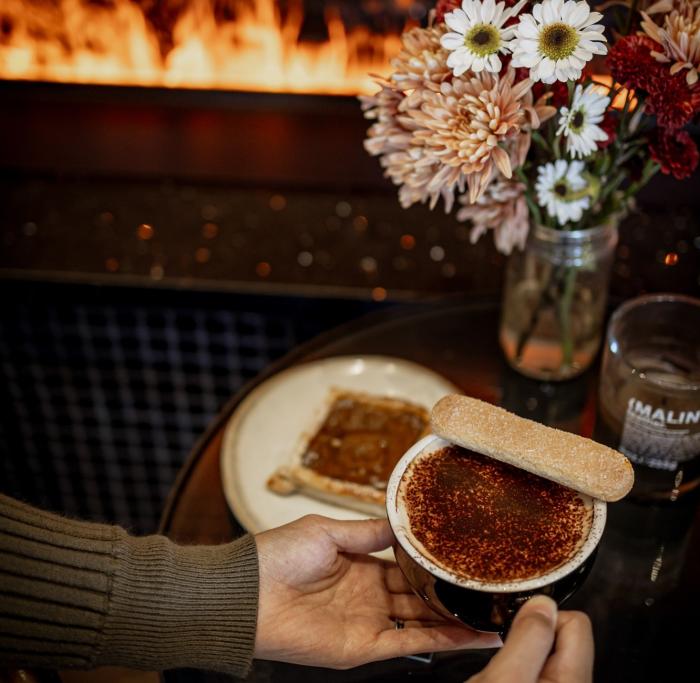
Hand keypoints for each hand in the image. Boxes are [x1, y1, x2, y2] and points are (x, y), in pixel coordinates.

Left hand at [253, 514, 500, 668]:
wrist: (248, 593)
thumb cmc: (279, 555)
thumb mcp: (328, 530)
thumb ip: (368, 531)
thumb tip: (403, 520)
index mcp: (361, 562)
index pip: (407, 565)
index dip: (434, 563)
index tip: (464, 557)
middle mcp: (369, 593)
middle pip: (420, 594)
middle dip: (451, 593)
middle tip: (489, 588)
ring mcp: (368, 620)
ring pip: (422, 621)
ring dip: (456, 620)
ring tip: (493, 615)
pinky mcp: (363, 646)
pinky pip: (409, 643)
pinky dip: (441, 642)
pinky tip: (470, 637)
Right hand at [466, 595, 593, 682]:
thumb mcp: (504, 678)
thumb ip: (528, 639)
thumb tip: (543, 601)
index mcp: (574, 679)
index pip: (576, 621)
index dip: (540, 618)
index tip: (516, 631)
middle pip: (563, 636)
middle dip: (529, 637)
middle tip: (505, 655)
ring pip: (547, 653)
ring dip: (521, 654)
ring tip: (500, 671)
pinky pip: (537, 669)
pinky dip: (518, 667)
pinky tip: (502, 679)